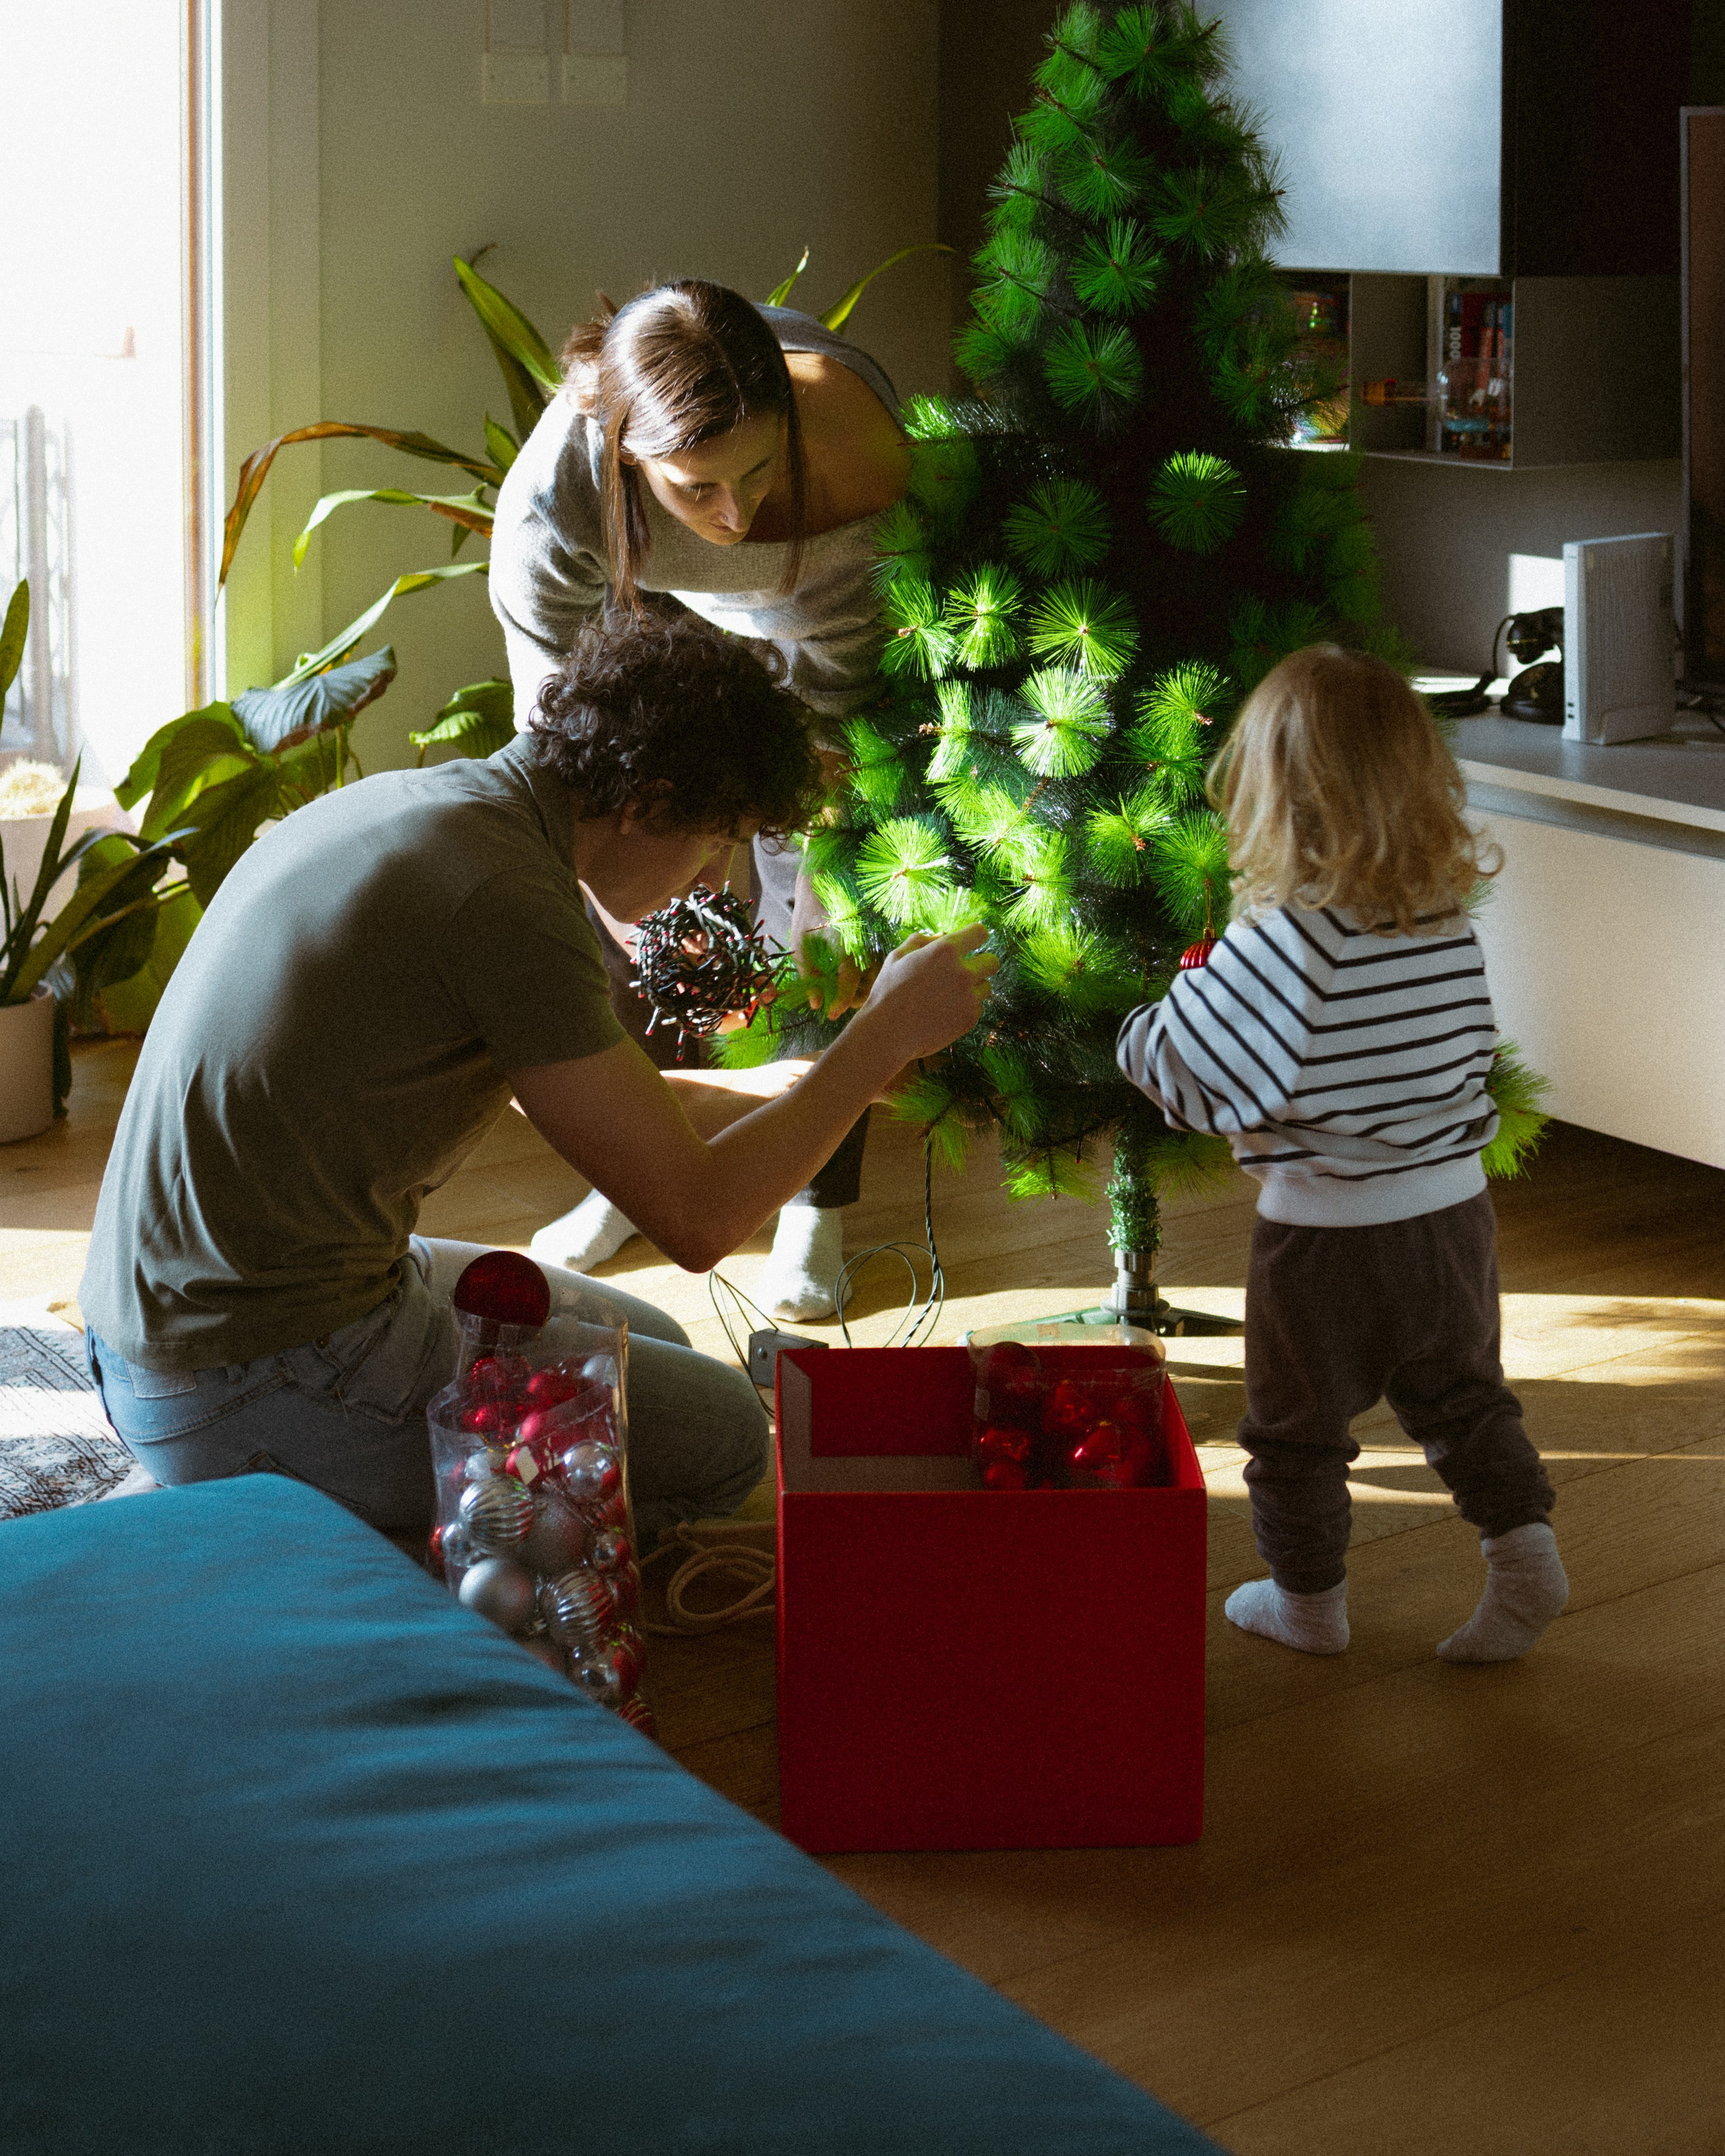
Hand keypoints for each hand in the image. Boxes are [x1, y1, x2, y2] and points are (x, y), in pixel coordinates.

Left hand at [790, 865, 868, 1017]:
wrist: (823, 880)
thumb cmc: (807, 911)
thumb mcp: (800, 942)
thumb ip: (807, 973)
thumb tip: (816, 1004)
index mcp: (844, 940)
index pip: (849, 979)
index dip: (842, 1001)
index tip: (832, 1014)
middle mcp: (864, 940)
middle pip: (871, 980)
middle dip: (858, 999)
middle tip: (839, 1007)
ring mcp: (873, 937)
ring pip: (879, 973)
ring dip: (866, 989)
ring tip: (848, 996)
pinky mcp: (877, 936)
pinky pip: (879, 962)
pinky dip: (871, 976)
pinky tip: (857, 981)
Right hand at [859, 924, 996, 1062]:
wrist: (886, 1034)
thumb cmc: (887, 992)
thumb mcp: (897, 957)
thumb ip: (922, 940)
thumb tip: (943, 935)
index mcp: (945, 951)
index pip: (981, 932)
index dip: (975, 937)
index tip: (969, 944)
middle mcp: (962, 972)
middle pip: (993, 961)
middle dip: (981, 964)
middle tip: (963, 972)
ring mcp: (968, 997)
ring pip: (986, 987)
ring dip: (973, 988)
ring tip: (948, 996)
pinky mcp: (969, 1019)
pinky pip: (979, 1007)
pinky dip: (966, 1008)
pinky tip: (945, 1012)